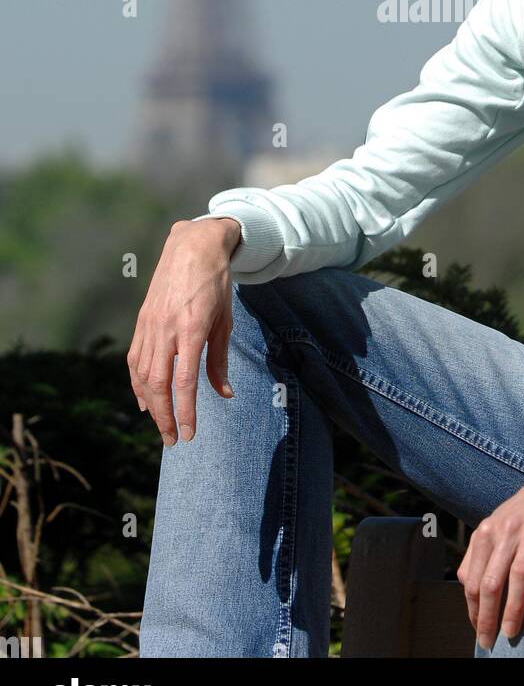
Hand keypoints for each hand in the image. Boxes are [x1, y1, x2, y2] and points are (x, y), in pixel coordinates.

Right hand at [127, 217, 241, 446]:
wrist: (192, 246)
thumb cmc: (216, 283)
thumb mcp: (225, 320)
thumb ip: (219, 359)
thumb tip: (224, 394)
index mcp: (191, 329)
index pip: (184, 382)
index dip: (185, 412)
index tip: (188, 434)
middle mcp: (166, 329)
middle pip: (157, 384)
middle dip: (164, 417)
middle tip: (173, 439)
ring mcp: (150, 324)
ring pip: (141, 375)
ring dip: (149, 405)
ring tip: (160, 425)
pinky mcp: (142, 321)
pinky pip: (135, 359)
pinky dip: (136, 383)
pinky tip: (143, 399)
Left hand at [457, 474, 523, 649]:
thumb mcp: (496, 527)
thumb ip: (481, 554)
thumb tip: (469, 589)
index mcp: (487, 532)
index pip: (473, 578)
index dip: (473, 609)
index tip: (478, 630)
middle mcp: (507, 530)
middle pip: (492, 580)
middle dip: (488, 616)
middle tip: (490, 641)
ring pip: (519, 574)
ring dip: (514, 608)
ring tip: (512, 633)